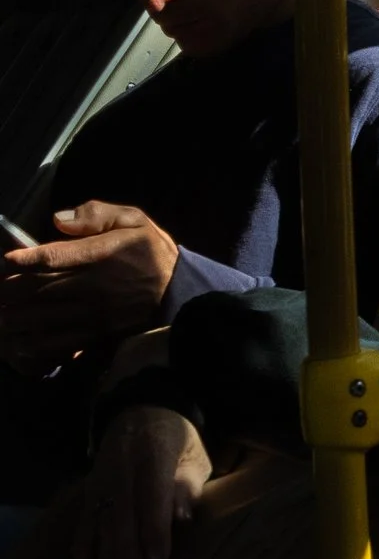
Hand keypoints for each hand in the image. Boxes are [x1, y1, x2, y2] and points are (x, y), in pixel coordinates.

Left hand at [0, 203, 178, 369]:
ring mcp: (92, 313)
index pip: (52, 257)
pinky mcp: (97, 333)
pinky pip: (58, 342)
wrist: (181, 291)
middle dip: (7, 290)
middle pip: (37, 289)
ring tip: (0, 314)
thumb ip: (98, 214)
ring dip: (13, 317)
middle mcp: (92, 286)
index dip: (22, 260)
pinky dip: (34, 344)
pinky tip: (19, 342)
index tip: (6, 260)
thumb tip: (59, 219)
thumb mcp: (134, 220)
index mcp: (100, 255)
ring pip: (41, 317)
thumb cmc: (153, 252)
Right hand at [74, 406, 210, 558]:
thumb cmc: (178, 439)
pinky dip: (82, 546)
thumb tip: (182, 519)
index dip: (154, 526)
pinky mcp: (89, 488)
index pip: (152, 492)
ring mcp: (100, 476)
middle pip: (121, 509)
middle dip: (125, 548)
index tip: (158, 558)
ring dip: (103, 553)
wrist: (140, 410)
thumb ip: (188, 484)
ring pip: (99, 518)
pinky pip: (83, 519)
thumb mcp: (194, 453)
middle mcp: (121, 463)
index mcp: (154, 450)